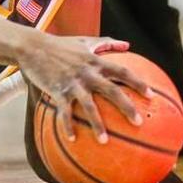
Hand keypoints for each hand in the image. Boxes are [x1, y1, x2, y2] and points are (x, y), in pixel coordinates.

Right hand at [17, 36, 151, 143]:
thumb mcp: (84, 41)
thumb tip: (127, 45)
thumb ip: (106, 43)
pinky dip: (68, 125)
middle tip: (140, 123)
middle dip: (127, 107)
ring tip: (105, 141)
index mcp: (95, 61)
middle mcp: (87, 72)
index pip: (122, 72)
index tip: (151, 96)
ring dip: (98, 124)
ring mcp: (72, 83)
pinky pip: (64, 111)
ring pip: (89, 106)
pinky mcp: (57, 90)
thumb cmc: (58, 44)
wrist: (31, 46)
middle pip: (112, 91)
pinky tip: (72, 138)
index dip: (138, 83)